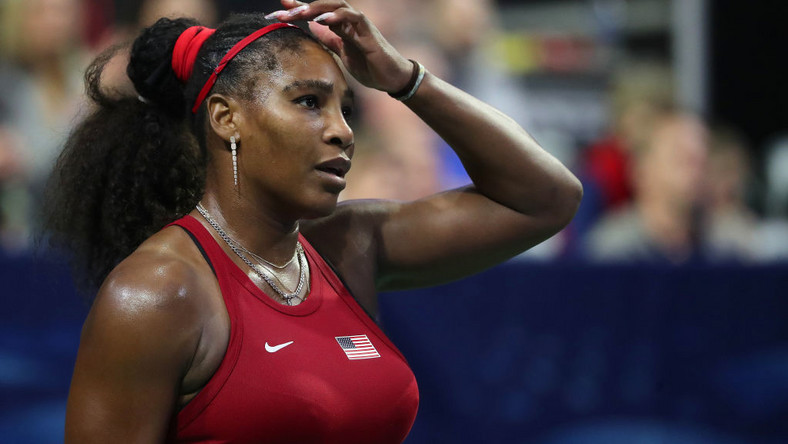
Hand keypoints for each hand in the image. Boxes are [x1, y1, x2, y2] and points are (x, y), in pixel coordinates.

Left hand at [267, 0, 413, 93]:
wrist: (391, 78)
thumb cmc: (370, 65)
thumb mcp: (343, 53)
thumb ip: (329, 39)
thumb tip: (312, 28)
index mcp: (340, 25)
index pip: (315, 13)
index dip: (296, 10)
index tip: (276, 12)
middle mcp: (348, 20)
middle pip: (320, 6)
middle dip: (299, 8)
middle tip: (279, 13)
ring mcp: (358, 23)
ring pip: (334, 6)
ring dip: (314, 8)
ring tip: (297, 13)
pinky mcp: (367, 31)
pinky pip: (351, 17)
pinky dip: (336, 16)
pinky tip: (322, 20)